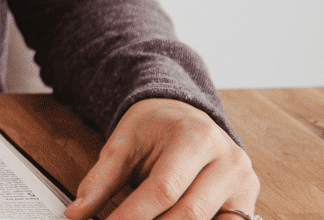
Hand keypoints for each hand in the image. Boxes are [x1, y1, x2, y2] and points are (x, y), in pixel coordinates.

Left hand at [65, 98, 258, 219]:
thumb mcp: (122, 144)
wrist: (183, 114)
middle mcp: (228, 160)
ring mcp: (244, 183)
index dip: (132, 216)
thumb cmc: (153, 128)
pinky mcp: (247, 202)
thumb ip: (99, 181)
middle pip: (189, 214)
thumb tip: (76, 214)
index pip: (163, 190)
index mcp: (195, 138)